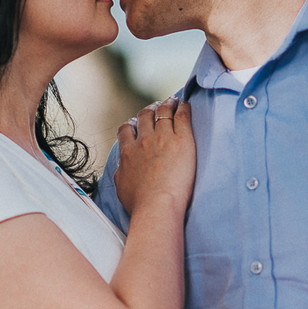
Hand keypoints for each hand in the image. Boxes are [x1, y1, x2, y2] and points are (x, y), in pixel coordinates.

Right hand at [113, 98, 195, 217]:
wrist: (156, 207)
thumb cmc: (140, 204)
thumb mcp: (121, 187)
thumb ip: (121, 172)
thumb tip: (122, 167)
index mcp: (127, 152)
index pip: (127, 128)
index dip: (133, 122)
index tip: (139, 122)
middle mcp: (143, 140)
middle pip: (145, 115)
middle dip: (150, 109)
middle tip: (158, 108)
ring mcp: (162, 138)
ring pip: (163, 111)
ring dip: (168, 103)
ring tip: (173, 101)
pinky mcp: (182, 140)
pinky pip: (182, 116)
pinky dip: (183, 107)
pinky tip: (186, 106)